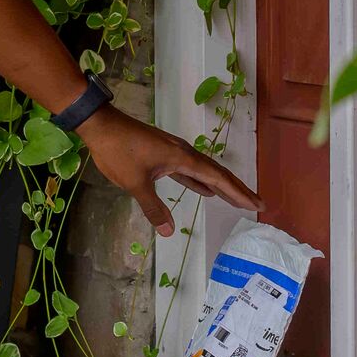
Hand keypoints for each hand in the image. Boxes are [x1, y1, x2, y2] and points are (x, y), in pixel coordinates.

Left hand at [77, 107, 262, 237]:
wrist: (100, 125)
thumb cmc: (118, 152)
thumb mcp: (135, 184)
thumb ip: (153, 208)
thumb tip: (169, 231)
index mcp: (182, 158)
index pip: (217, 178)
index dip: (238, 192)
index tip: (256, 203)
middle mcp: (183, 153)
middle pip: (216, 173)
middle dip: (237, 189)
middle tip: (256, 204)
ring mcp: (173, 153)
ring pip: (204, 172)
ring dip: (220, 186)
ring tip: (236, 200)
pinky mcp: (163, 154)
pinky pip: (189, 171)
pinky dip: (200, 182)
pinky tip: (206, 191)